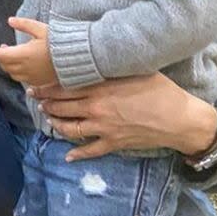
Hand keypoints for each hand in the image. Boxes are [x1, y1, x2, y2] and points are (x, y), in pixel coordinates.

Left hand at [0, 17, 57, 86]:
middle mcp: (25, 68)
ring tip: (10, 56)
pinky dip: (17, 73)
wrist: (77, 58)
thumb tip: (10, 20)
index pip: (1, 55)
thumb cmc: (60, 42)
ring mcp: (32, 77)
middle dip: (0, 57)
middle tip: (1, 49)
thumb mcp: (41, 29)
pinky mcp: (40, 82)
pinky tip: (21, 66)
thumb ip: (24, 24)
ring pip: (12, 74)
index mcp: (23, 55)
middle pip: (5, 65)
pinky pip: (23, 80)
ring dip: (8, 66)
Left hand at [29, 73, 216, 160]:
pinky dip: (77, 154)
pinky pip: (90, 150)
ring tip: (48, 119)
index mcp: (101, 88)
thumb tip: (96, 59)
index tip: (37, 85)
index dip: (47, 88)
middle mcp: (97, 108)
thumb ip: (111, 69)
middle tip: (36, 100)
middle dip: (46, 104)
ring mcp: (103, 127)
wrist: (180, 119)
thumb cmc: (161, 90)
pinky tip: (68, 156)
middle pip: (62, 107)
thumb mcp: (135, 71)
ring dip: (55, 124)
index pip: (65, 87)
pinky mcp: (113, 143)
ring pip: (69, 128)